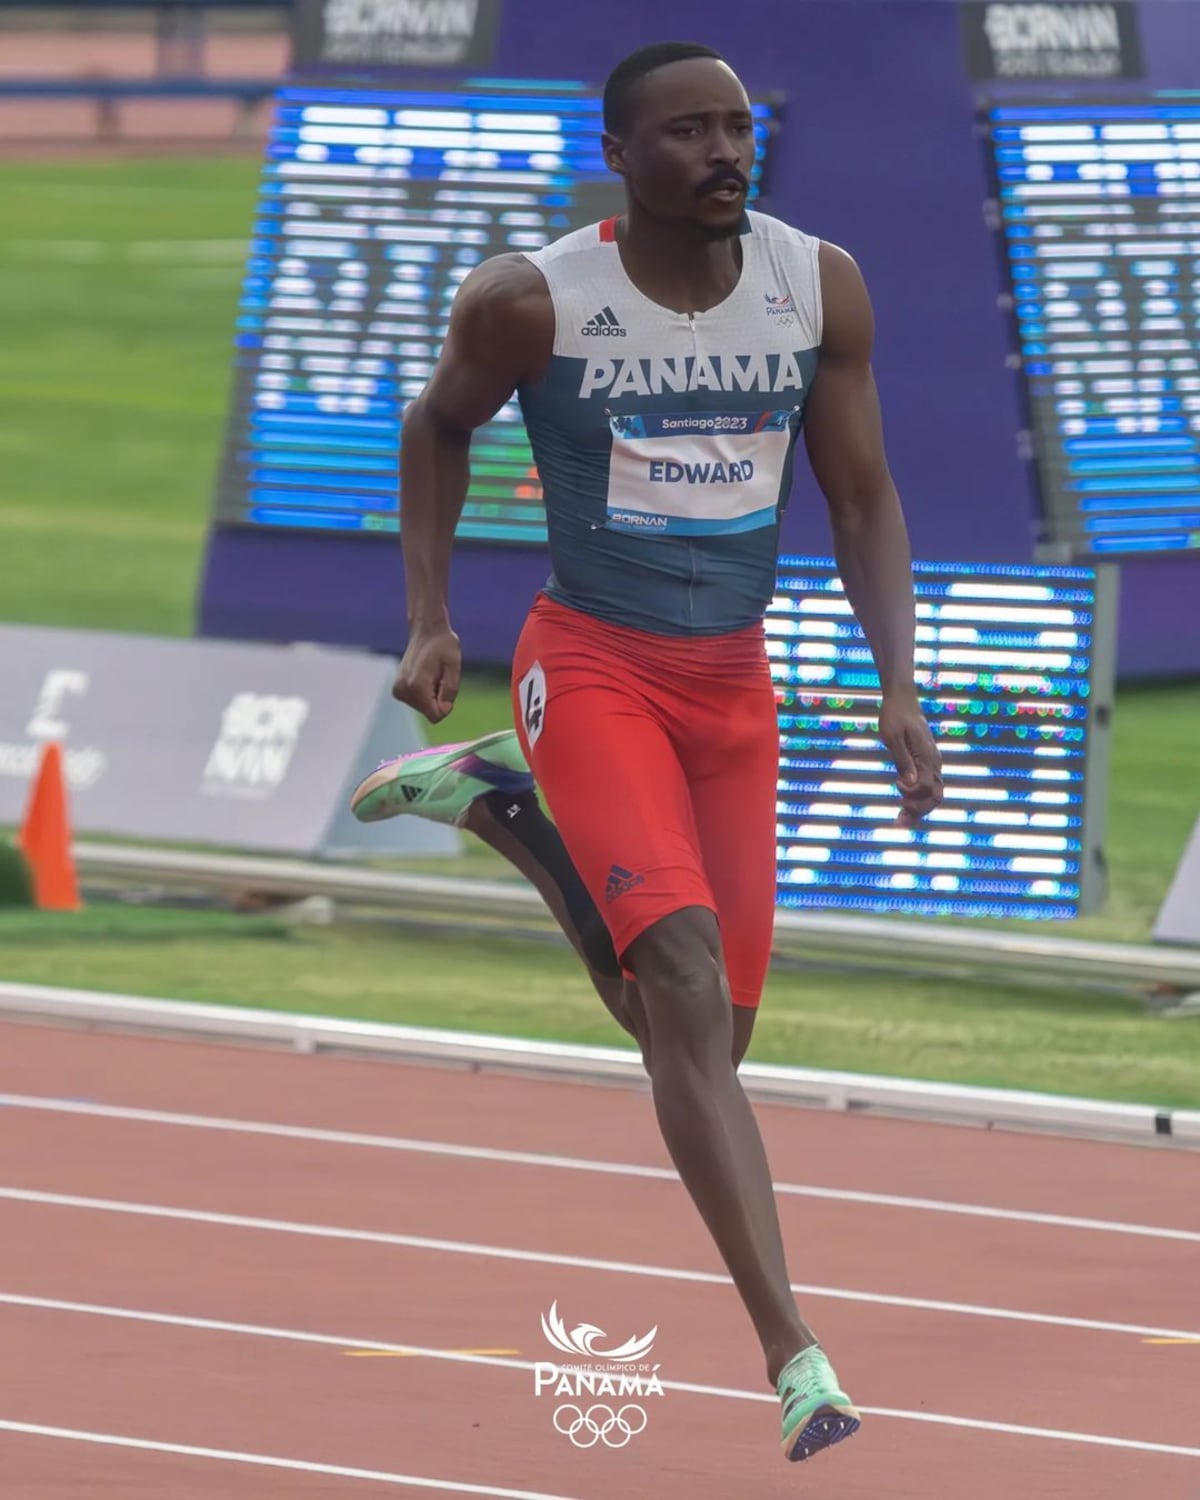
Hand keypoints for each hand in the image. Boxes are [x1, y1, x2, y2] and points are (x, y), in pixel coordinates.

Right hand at [392, 623, 460, 722]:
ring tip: (431, 674)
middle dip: (437, 698)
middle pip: (429, 712)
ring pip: (423, 708)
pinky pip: (417, 702)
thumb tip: (444, 710)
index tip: (445, 684)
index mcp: (417, 686)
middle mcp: (403, 690)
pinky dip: (424, 693)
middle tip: (438, 676)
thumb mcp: (454, 665)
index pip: (435, 715)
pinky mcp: (397, 690)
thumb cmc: (443, 646)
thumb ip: (450, 690)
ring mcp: (398, 690)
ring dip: (431, 695)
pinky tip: (424, 676)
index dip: (446, 704)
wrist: (426, 632)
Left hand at [878, 689, 942, 827]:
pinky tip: (904, 806)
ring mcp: (932, 764)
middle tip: (898, 822)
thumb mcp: (893, 736)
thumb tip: (909, 783)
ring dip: (919, 810)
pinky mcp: (926, 763)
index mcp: (927, 756)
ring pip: (933, 795)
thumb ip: (902, 760)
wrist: (902, 700)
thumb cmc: (894, 716)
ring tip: (900, 820)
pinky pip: (927, 787)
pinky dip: (918, 800)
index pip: (925, 786)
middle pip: (934, 796)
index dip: (911, 792)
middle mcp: (934, 762)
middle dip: (918, 811)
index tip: (896, 784)